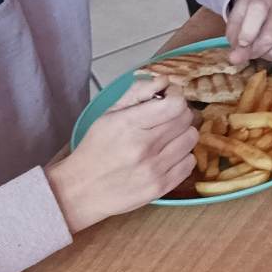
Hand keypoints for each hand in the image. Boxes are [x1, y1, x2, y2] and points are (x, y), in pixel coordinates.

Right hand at [45, 74, 197, 232]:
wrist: (80, 191)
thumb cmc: (95, 149)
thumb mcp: (109, 115)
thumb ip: (137, 93)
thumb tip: (165, 80)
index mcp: (129, 125)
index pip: (174, 104)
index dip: (176, 97)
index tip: (168, 99)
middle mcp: (144, 147)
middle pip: (186, 119)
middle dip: (178, 114)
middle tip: (165, 119)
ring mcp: (154, 169)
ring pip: (191, 139)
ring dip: (182, 135)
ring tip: (165, 139)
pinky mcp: (160, 187)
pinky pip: (190, 163)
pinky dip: (182, 156)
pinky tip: (166, 156)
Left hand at [227, 0, 271, 68]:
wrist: (270, 4)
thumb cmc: (250, 14)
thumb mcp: (237, 20)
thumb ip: (234, 39)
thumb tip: (236, 59)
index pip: (258, 10)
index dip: (248, 31)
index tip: (242, 43)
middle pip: (270, 37)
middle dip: (255, 51)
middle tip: (249, 51)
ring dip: (268, 56)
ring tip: (264, 49)